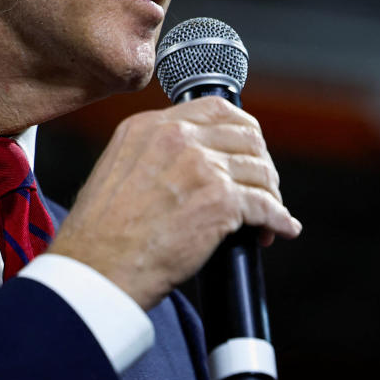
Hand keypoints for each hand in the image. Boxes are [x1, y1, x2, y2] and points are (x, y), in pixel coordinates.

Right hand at [48, 97, 301, 309]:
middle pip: (246, 136)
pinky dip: (279, 219)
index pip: (215, 109)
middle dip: (260, 163)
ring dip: (270, 195)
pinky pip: (266, 205)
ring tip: (268, 217)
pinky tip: (281, 228)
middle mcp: (177, 138)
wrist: (98, 270)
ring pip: (259, 171)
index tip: (249, 150)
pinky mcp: (220, 200)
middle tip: (262, 188)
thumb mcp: (116, 172)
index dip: (242, 131)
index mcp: (149, 127)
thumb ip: (152, 156)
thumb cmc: (101, 237)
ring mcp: (201, 166)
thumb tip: (189, 165)